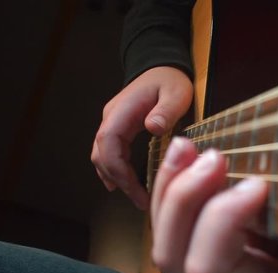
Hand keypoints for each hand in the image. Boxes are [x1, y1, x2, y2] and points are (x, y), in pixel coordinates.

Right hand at [91, 66, 192, 209]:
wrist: (162, 66)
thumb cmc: (170, 80)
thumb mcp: (176, 92)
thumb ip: (166, 110)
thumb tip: (152, 128)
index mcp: (122, 111)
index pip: (108, 145)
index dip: (119, 171)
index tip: (137, 190)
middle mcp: (111, 118)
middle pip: (101, 155)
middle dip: (119, 180)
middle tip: (141, 202)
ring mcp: (112, 122)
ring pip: (101, 155)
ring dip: (114, 177)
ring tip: (136, 198)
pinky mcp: (119, 128)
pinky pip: (109, 152)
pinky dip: (113, 169)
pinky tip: (123, 185)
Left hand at [150, 137, 277, 272]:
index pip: (211, 268)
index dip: (224, 219)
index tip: (259, 184)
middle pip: (175, 255)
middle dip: (187, 199)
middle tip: (215, 157)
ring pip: (165, 239)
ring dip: (172, 188)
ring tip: (189, 147)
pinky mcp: (198, 255)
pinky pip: (170, 226)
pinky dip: (171, 188)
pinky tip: (185, 155)